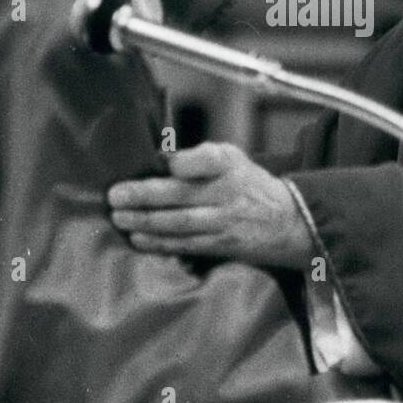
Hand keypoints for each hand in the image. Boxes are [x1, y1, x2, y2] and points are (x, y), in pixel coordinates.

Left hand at [107, 143, 313, 269]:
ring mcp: (224, 222)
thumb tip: (158, 159)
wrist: (287, 221)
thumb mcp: (231, 158)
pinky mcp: (221, 245)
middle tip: (115, 196)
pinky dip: (160, 243)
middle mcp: (228, 192)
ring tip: (119, 218)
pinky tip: (138, 239)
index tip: (160, 161)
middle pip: (183, 194)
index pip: (207, 159)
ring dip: (146, 222)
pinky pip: (185, 245)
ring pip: (180, 223)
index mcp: (229, 164)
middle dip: (145, 196)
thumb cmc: (246, 183)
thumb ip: (198, 156)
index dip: (183, 162)